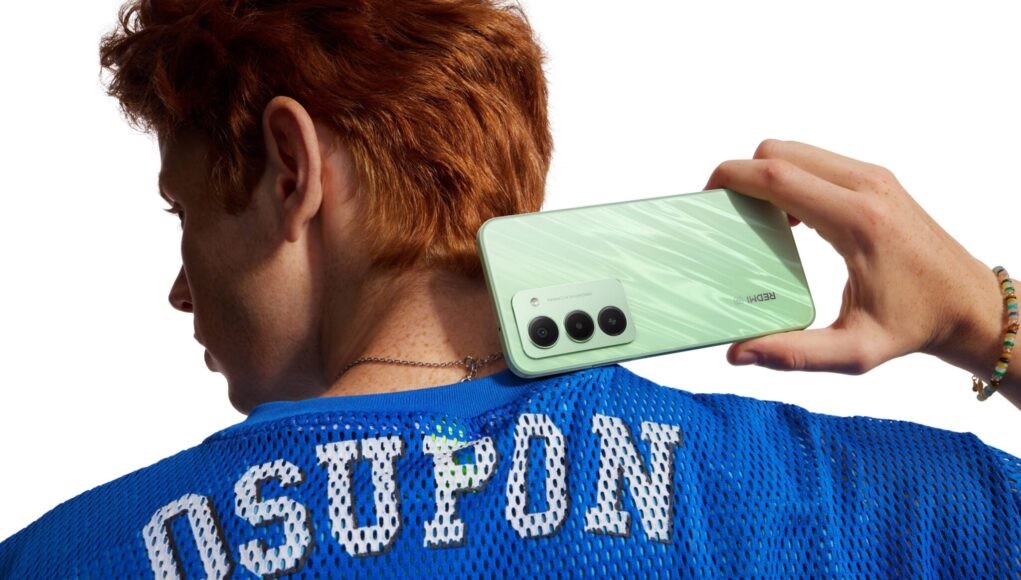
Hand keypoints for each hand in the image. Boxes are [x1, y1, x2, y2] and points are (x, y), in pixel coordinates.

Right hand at [704, 140, 1004, 382]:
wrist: (969, 304)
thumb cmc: (915, 326)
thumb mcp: (856, 352)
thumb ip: (795, 354)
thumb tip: (738, 353)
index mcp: (857, 221)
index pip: (779, 175)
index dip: (733, 177)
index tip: (707, 195)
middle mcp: (867, 187)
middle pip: (781, 151)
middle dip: (743, 173)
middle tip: (726, 211)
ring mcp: (874, 178)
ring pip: (798, 151)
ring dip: (767, 174)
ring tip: (755, 217)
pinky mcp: (877, 180)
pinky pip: (817, 162)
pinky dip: (791, 178)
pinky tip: (788, 220)